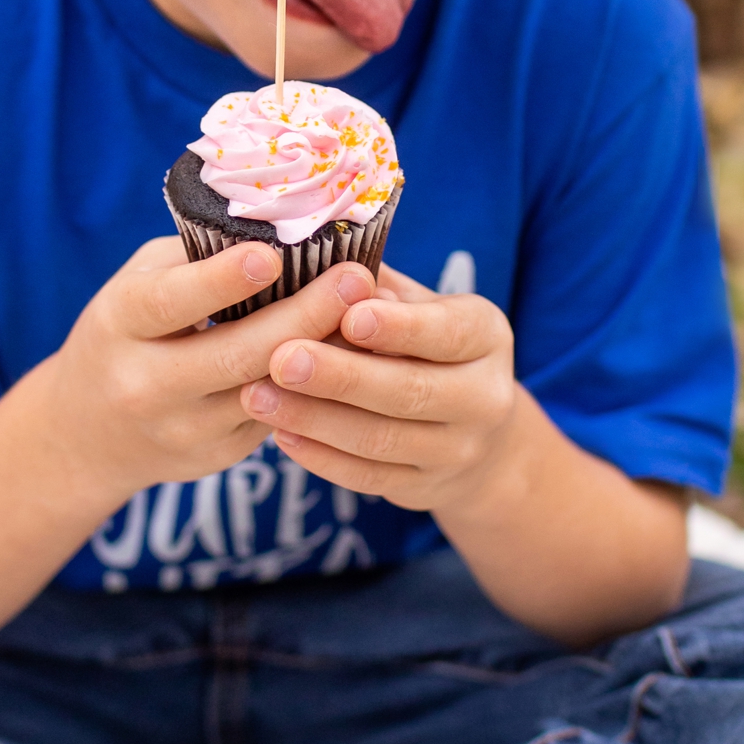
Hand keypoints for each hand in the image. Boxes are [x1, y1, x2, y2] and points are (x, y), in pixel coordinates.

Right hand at [41, 239, 379, 500]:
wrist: (88, 433)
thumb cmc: (131, 331)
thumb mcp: (143, 282)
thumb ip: (200, 258)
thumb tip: (284, 225)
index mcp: (120, 322)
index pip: (171, 301)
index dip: (220, 280)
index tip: (271, 256)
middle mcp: (145, 383)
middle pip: (237, 353)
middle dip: (304, 315)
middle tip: (357, 278)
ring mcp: (183, 428)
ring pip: (270, 390)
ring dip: (327, 353)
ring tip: (374, 312)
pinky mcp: (217, 455)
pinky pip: (281, 414)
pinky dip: (321, 383)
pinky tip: (358, 354)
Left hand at [238, 263, 520, 512]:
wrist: (481, 436)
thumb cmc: (431, 348)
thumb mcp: (423, 307)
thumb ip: (377, 287)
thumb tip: (311, 254)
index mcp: (487, 337)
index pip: (447, 332)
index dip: (399, 327)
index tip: (348, 316)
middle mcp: (485, 397)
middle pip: (410, 390)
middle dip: (341, 376)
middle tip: (280, 357)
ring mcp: (457, 450)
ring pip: (381, 440)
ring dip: (314, 418)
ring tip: (256, 394)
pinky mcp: (425, 488)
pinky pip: (367, 477)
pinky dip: (320, 457)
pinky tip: (279, 433)